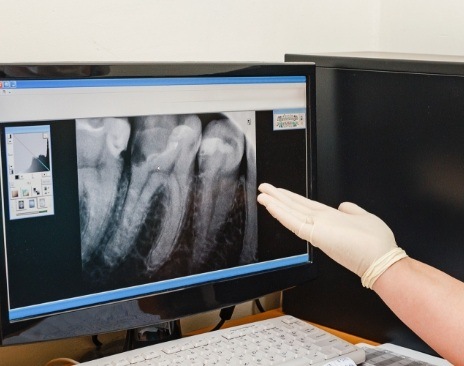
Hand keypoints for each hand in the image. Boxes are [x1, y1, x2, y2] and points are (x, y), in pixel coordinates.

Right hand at [257, 183, 399, 277]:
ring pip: (291, 213)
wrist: (381, 260)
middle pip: (294, 207)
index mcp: (330, 219)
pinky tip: (270, 205)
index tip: (279, 192)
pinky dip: (281, 213)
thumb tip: (343, 205)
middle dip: (278, 197)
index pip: (305, 207)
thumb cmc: (375, 244)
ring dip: (275, 203)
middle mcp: (321, 223)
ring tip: (262, 194)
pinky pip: (294, 222)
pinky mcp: (315, 234)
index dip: (291, 199)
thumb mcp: (364, 218)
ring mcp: (317, 228)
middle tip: (263, 189)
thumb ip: (352, 210)